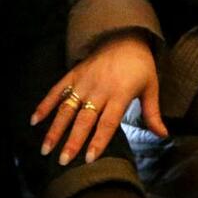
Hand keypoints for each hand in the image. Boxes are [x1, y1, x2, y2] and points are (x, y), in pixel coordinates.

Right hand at [33, 32, 166, 164]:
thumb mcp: (151, 87)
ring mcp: (84, 81)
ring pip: (67, 108)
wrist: (125, 36)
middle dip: (72, 141)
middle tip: (62, 160)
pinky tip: (34, 120)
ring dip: (55, 128)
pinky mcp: (74, 74)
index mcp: (119, 94)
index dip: (98, 140)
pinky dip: (45, 104)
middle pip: (84, 119)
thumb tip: (163, 135)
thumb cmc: (140, 65)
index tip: (89, 158)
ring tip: (46, 148)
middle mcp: (99, 89)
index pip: (107, 122)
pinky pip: (57, 90)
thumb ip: (152, 113)